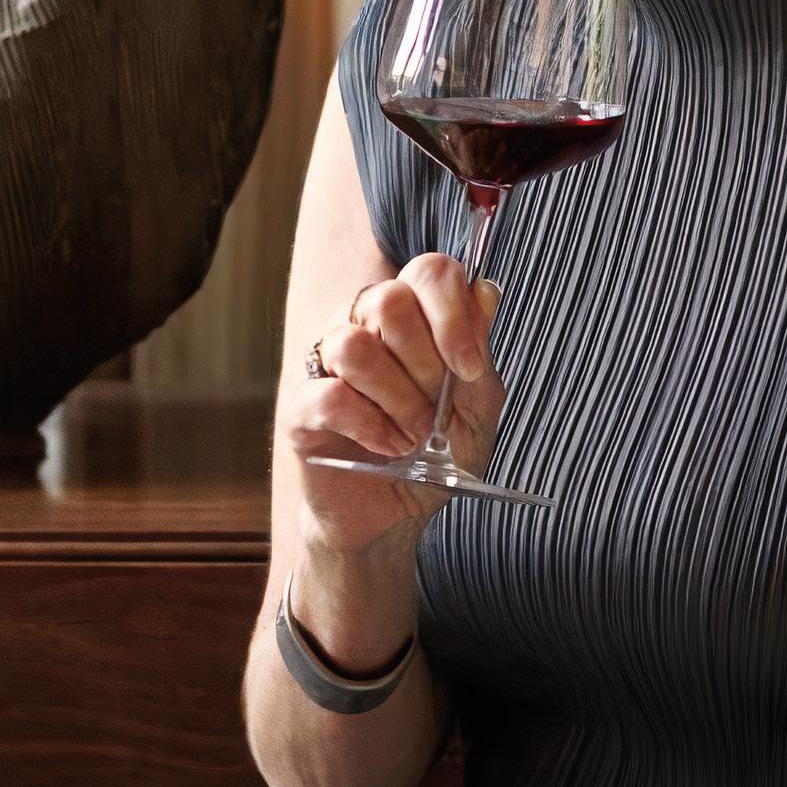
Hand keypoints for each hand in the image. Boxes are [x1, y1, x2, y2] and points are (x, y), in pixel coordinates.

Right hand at [282, 257, 504, 553]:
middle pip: (388, 300)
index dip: (452, 312)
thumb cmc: (437, 455)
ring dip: (398, 399)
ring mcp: (326, 364)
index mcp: (411, 316)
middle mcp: (364, 326)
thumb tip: (485, 291)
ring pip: (354, 346)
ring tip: (414, 435)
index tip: (468, 367)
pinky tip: (389, 448)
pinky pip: (331, 396)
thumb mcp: (477, 408)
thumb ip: (478, 352)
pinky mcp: (301, 408)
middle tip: (436, 409)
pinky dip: (371, 427)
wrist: (396, 515)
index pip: (428, 271)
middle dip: (425, 363)